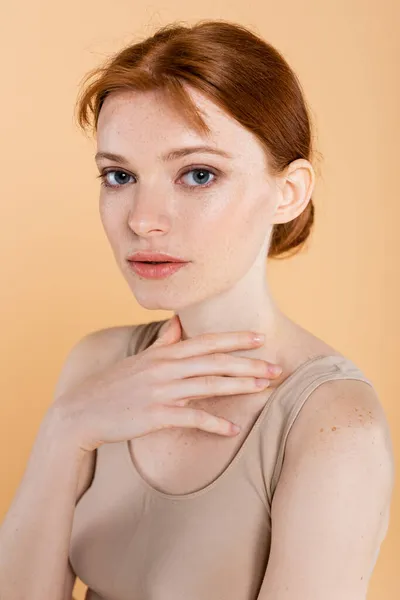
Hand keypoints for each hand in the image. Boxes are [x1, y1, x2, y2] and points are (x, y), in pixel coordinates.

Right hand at [52, 315, 281, 452]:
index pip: (206, 342)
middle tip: (276, 368)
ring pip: (207, 386)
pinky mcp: (154, 416)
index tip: (260, 338)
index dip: (235, 339)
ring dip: (238, 387)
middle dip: (247, 364)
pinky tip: (231, 430)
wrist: (82, 411)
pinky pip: (190, 418)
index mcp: (163, 353)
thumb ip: (163, 341)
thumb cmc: (114, 384)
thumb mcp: (139, 358)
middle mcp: (165, 368)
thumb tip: (176, 321)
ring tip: (263, 390)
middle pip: (214, 362)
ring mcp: (160, 391)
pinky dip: (212, 424)